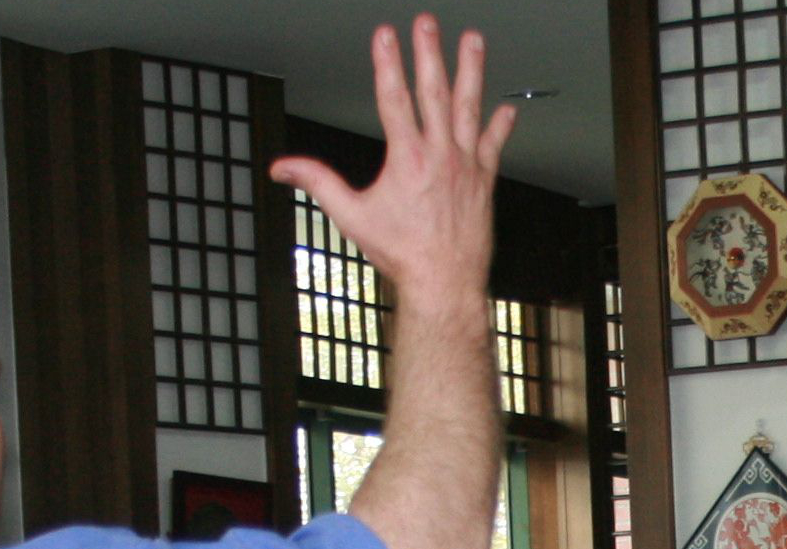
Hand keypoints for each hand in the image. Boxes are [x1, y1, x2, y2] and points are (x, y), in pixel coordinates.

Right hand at [263, 19, 515, 313]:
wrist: (445, 283)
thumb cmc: (402, 253)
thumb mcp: (352, 217)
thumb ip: (318, 183)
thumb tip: (281, 169)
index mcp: (407, 159)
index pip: (394, 98)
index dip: (388, 63)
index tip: (386, 33)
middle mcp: (440, 156)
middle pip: (434, 92)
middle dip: (429, 52)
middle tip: (427, 22)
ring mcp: (466, 166)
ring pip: (468, 108)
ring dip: (471, 71)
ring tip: (473, 40)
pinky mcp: (484, 182)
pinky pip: (493, 146)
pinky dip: (498, 126)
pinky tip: (505, 108)